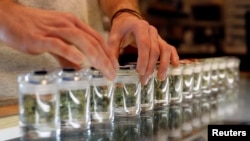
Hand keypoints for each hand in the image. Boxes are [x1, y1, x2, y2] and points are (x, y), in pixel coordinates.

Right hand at [0, 0, 117, 79]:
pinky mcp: (40, 38)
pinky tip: (80, 61)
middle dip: (106, 59)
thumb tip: (79, 70)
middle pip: (92, 41)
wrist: (9, 18)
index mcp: (73, 23)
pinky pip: (58, 44)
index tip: (114, 67)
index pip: (96, 38)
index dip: (108, 53)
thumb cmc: (34, 29)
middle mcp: (68, 24)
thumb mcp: (56, 41)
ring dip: (95, 57)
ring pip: (80, 41)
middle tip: (113, 74)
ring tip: (104, 70)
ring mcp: (54, 29)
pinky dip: (70, 52)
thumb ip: (67, 56)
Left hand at [108, 13, 178, 83]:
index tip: (140, 72)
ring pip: (165, 50)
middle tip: (144, 80)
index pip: (144, 44)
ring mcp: (157, 35)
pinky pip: (169, 48)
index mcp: (139, 27)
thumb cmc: (121, 29)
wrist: (128, 20)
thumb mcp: (113, 37)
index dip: (144, 59)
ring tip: (160, 77)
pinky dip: (173, 56)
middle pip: (155, 50)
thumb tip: (113, 68)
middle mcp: (151, 30)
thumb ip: (112, 51)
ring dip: (163, 64)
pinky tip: (174, 66)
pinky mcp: (160, 41)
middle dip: (150, 66)